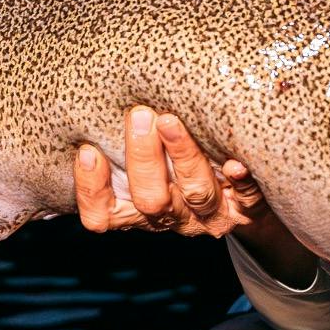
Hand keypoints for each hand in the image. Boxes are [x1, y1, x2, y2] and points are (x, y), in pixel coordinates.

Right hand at [74, 107, 265, 238]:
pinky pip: (246, 199)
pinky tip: (236, 164)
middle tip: (138, 116)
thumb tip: (83, 112)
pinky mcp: (247, 208)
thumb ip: (116, 146)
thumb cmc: (176, 168)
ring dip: (182, 155)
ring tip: (171, 121)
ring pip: (195, 193)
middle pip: (151, 201)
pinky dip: (240, 181)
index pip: (104, 216)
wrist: (241, 201)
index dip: (93, 190)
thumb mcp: (142, 165)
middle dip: (143, 158)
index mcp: (138, 212)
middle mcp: (173, 218)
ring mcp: (210, 215)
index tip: (89, 151)